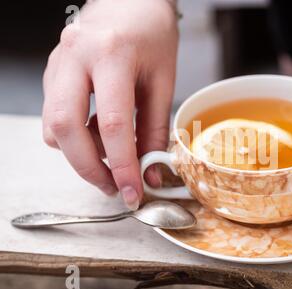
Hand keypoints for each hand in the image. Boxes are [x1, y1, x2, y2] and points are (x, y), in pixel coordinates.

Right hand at [42, 0, 177, 209]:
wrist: (131, 2)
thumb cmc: (152, 35)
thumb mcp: (163, 81)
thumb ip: (155, 130)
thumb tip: (150, 172)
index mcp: (111, 54)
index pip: (112, 123)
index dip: (123, 165)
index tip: (133, 191)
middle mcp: (75, 57)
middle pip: (64, 128)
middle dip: (88, 168)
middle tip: (114, 186)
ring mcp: (58, 64)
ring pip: (53, 125)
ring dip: (82, 153)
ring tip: (113, 156)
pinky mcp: (53, 72)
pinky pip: (54, 115)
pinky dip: (76, 136)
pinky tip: (98, 132)